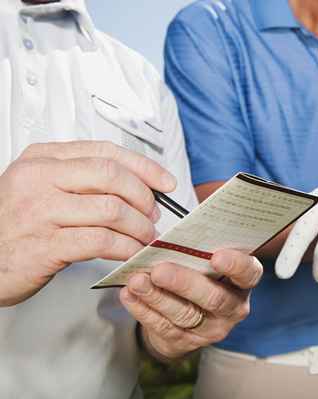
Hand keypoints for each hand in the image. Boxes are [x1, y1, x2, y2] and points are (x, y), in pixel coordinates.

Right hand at [0, 141, 176, 306]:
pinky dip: (126, 248)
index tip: (166, 182)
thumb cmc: (14, 227)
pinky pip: (102, 241)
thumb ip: (81, 180)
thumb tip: (137, 185)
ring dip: (139, 227)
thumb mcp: (40, 189)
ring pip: (112, 209)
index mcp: (42, 159)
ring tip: (145, 238)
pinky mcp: (45, 245)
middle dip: (143, 198)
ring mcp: (40, 211)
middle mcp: (39, 178)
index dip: (144, 167)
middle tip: (152, 216)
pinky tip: (131, 253)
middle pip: (112, 176)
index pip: (106, 152)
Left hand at [119, 249, 262, 360]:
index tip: (217, 255)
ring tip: (137, 281)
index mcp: (243, 281)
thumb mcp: (207, 259)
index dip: (236, 265)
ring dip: (157, 296)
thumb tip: (183, 223)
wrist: (188, 313)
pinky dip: (143, 309)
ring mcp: (211, 328)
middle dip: (184, 283)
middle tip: (160, 270)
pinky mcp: (186, 342)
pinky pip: (163, 327)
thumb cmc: (200, 273)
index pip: (249, 273)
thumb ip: (202, 246)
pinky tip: (129, 294)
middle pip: (213, 298)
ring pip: (184, 314)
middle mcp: (233, 307)